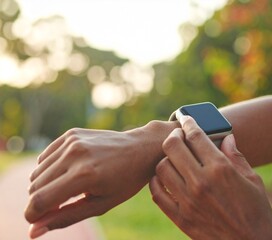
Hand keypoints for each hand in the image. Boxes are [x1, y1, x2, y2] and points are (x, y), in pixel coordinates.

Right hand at [25, 121, 177, 238]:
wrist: (141, 149)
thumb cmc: (125, 181)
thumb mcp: (100, 205)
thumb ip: (65, 217)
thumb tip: (33, 232)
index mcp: (85, 175)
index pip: (40, 200)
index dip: (32, 215)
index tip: (37, 222)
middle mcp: (75, 155)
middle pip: (34, 187)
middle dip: (41, 202)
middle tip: (61, 205)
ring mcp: (72, 141)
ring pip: (36, 173)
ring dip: (45, 186)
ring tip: (70, 189)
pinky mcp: (71, 134)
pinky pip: (44, 158)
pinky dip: (49, 170)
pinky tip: (69, 172)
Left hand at [150, 116, 271, 239]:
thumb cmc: (256, 209)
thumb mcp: (252, 178)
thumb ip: (236, 156)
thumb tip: (226, 138)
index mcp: (220, 169)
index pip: (196, 136)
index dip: (189, 123)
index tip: (187, 120)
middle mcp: (201, 182)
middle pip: (173, 147)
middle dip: (173, 136)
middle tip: (177, 135)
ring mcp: (188, 201)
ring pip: (161, 168)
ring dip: (165, 158)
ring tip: (172, 158)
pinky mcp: (181, 218)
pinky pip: (157, 193)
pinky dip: (156, 181)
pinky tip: (164, 177)